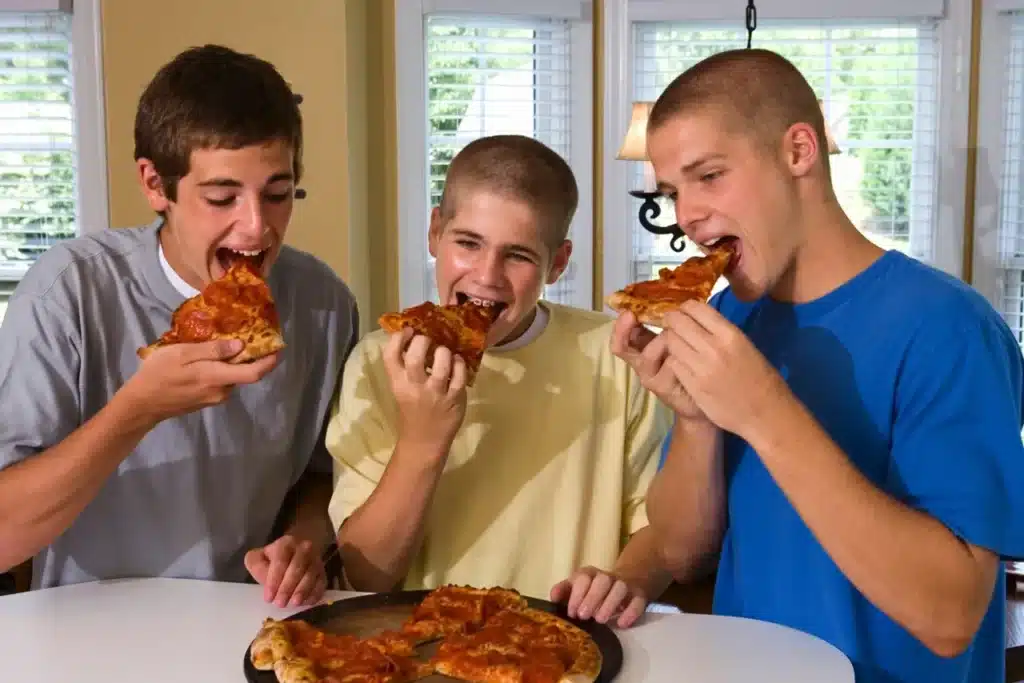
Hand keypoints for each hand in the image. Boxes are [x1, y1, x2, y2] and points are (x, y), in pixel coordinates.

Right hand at [123, 339, 278, 426]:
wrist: (141, 404)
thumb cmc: (159, 374)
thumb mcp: (182, 354)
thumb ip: (212, 350)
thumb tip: (239, 346)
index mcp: (217, 378)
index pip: (253, 373)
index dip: (269, 362)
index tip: (278, 348)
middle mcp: (221, 392)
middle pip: (244, 374)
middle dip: (250, 357)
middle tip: (250, 336)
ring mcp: (213, 398)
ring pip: (231, 378)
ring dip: (233, 363)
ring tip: (228, 342)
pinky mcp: (205, 400)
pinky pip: (221, 382)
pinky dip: (222, 369)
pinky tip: (212, 357)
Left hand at [244, 535, 326, 607]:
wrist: (295, 554)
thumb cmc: (273, 560)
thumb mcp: (259, 558)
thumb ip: (256, 565)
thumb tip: (263, 576)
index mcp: (286, 543)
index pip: (280, 561)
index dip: (274, 580)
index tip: (268, 598)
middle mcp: (304, 549)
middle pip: (297, 568)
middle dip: (287, 588)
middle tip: (280, 603)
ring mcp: (316, 560)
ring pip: (310, 576)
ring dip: (302, 591)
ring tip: (294, 603)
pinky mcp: (323, 573)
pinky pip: (321, 583)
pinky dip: (314, 593)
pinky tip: (306, 603)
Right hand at [383, 328, 467, 450]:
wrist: (424, 441)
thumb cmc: (412, 411)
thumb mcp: (402, 389)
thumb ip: (405, 368)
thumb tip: (415, 338)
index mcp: (397, 383)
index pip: (390, 355)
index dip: (398, 338)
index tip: (408, 330)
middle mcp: (414, 387)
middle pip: (415, 357)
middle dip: (422, 341)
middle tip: (428, 341)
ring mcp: (435, 394)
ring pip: (441, 365)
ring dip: (444, 352)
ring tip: (445, 352)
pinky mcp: (454, 399)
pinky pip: (460, 377)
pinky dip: (460, 364)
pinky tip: (458, 362)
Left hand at [550, 566, 647, 628]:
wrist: (627, 580)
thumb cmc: (594, 590)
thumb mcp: (577, 588)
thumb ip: (564, 591)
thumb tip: (553, 598)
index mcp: (590, 574)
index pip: (583, 577)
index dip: (577, 595)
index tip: (572, 613)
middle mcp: (607, 577)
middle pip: (602, 580)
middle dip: (592, 598)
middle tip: (584, 616)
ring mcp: (625, 585)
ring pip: (620, 587)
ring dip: (610, 604)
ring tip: (600, 620)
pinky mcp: (640, 595)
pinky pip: (638, 601)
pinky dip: (631, 612)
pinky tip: (622, 624)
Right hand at [610, 312, 705, 421]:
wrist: (707, 398)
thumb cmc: (695, 366)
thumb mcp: (682, 341)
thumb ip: (673, 325)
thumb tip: (669, 301)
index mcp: (643, 348)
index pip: (623, 336)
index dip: (620, 325)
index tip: (627, 311)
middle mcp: (641, 363)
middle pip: (621, 347)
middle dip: (622, 330)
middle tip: (629, 315)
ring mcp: (649, 377)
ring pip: (648, 353)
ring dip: (664, 341)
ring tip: (683, 337)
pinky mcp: (661, 388)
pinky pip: (669, 365)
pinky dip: (680, 357)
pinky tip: (693, 357)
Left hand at [660, 300, 787, 437]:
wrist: (765, 413)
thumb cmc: (760, 378)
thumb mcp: (745, 345)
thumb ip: (720, 332)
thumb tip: (698, 320)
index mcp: (729, 334)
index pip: (694, 308)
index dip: (684, 309)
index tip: (683, 314)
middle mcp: (713, 347)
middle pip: (677, 323)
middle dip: (672, 323)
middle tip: (673, 327)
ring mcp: (701, 368)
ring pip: (671, 343)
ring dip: (671, 342)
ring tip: (678, 346)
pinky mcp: (693, 386)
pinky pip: (673, 364)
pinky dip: (674, 360)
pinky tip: (681, 364)